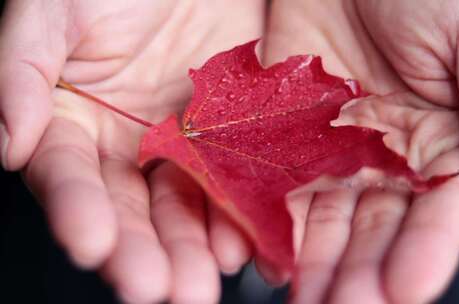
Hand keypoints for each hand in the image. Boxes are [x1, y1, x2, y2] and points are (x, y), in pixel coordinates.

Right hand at [0, 1, 263, 302]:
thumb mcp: (55, 11)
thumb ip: (23, 71)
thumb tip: (7, 144)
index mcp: (74, 122)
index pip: (70, 178)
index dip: (79, 212)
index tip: (92, 245)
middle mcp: (126, 146)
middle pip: (130, 209)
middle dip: (142, 252)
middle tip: (157, 289)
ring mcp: (181, 145)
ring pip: (182, 207)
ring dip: (192, 249)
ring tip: (200, 284)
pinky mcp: (228, 138)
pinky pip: (231, 181)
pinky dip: (235, 214)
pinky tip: (240, 242)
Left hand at [264, 0, 458, 302]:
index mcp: (444, 145)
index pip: (440, 213)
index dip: (427, 251)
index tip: (407, 288)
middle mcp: (387, 159)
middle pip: (377, 229)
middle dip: (361, 273)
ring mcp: (333, 151)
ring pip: (325, 219)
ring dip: (314, 263)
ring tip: (304, 301)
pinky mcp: (285, 134)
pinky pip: (276, 184)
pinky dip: (270, 221)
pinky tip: (265, 258)